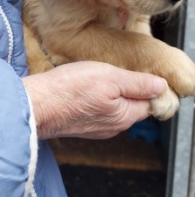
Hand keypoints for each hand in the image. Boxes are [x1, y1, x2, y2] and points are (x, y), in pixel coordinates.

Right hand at [22, 61, 167, 139]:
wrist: (35, 104)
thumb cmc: (70, 89)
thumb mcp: (111, 78)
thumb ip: (138, 83)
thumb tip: (161, 86)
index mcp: (124, 116)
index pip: (149, 102)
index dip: (146, 85)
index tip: (134, 69)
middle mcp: (112, 127)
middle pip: (131, 105)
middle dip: (127, 88)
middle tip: (113, 69)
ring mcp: (95, 128)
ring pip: (113, 106)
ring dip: (110, 92)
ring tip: (96, 75)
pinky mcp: (79, 124)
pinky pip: (96, 109)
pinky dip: (94, 97)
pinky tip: (83, 86)